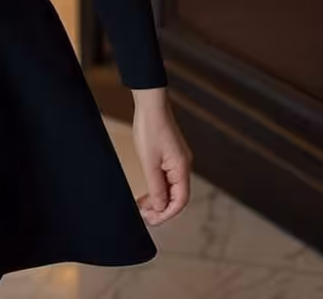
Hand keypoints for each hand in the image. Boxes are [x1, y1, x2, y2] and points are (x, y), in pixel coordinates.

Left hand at [131, 88, 192, 225]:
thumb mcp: (149, 162)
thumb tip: (161, 207)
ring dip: (159, 199)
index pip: (180, 201)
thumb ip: (156, 187)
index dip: (167, 213)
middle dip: (162, 209)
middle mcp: (184, 166)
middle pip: (177, 196)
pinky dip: (158, 188)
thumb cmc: (150, 128)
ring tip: (143, 207)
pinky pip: (168, 178)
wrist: (151, 105)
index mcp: (182, 168)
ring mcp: (178, 160)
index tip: (152, 220)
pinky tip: (147, 192)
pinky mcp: (171, 155)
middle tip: (145, 216)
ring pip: (172, 188)